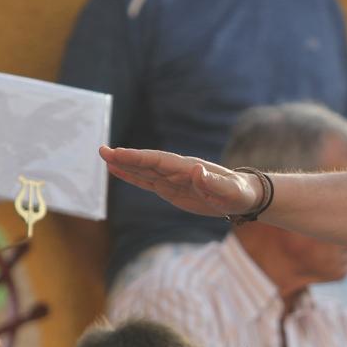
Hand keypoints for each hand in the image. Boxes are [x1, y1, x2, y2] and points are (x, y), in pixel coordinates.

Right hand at [99, 146, 258, 217]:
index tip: (118, 153)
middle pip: (147, 163)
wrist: (244, 196)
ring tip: (105, 159)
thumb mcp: (229, 191)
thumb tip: (195, 171)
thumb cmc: (239, 193)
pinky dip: (133, 177)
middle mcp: (178, 170)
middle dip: (125, 158)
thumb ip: (212, 182)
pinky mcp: (172, 190)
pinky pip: (149, 182)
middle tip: (102, 150)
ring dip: (125, 165)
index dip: (138, 157)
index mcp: (188, 168)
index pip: (158, 161)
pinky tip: (119, 172)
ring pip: (144, 171)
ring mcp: (173, 179)